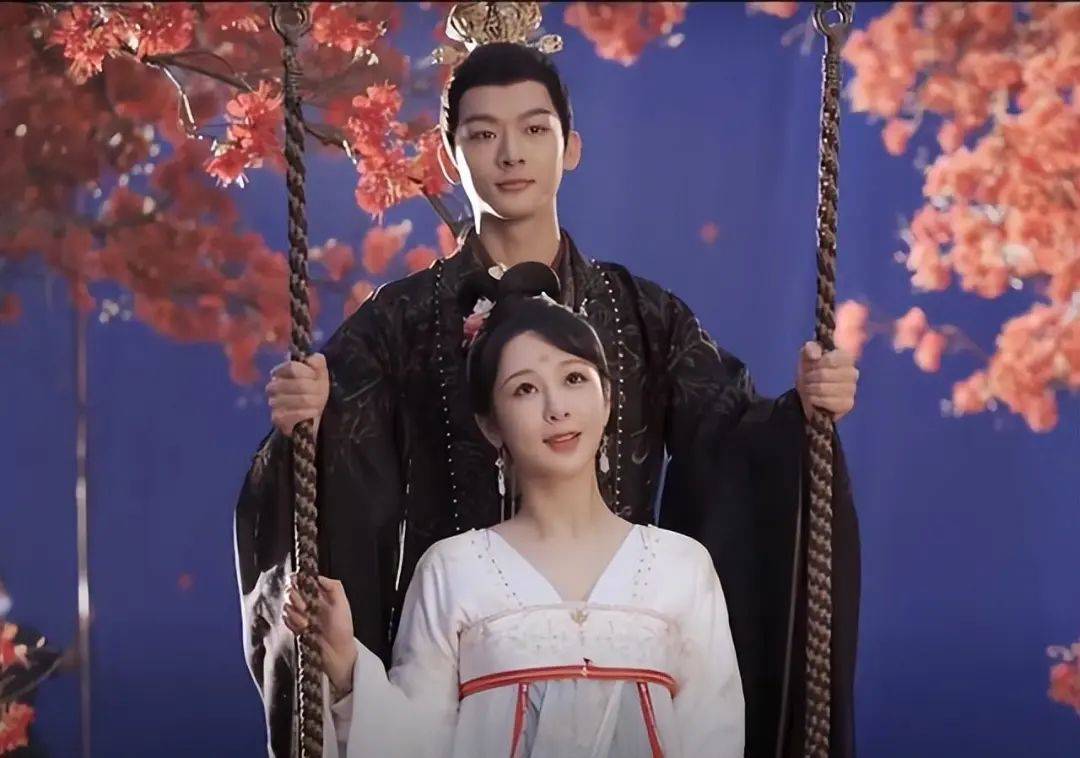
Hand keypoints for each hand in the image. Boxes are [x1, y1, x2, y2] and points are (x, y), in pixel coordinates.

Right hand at [267, 353, 328, 437]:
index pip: (292, 367)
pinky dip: (309, 413)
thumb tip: (311, 359)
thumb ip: (317, 362)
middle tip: (320, 393)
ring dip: (316, 402)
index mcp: (280, 372)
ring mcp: (273, 403)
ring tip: (317, 404)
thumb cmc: (313, 391)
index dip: (308, 372)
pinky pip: (297, 414)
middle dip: (316, 389)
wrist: (310, 416)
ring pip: (302, 399)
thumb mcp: (319, 374)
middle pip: (300, 384)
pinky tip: (313, 412)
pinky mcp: (277, 418)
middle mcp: (273, 386)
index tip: (315, 377)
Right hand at [283, 575, 356, 692]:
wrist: (337, 654)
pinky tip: (302, 629)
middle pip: (290, 591)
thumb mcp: (342, 604)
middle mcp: (308, 603)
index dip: (296, 580)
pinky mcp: (295, 628)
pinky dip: (292, 622)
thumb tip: (318, 577)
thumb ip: (334, 586)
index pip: (302, 581)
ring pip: (286, 606)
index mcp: (320, 595)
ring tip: (307, 624)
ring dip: (294, 613)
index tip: (296, 582)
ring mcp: (300, 616)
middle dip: (294, 597)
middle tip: (304, 607)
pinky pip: (285, 619)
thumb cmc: (342, 629)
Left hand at [796, 341, 858, 421]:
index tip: (811, 366)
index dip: (816, 364)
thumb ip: (810, 348)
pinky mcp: (848, 404)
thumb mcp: (807, 355)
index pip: (830, 359)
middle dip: (810, 377)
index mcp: (845, 357)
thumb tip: (816, 355)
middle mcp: (852, 372)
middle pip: (824, 375)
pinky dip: (815, 400)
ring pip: (823, 389)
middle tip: (807, 379)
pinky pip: (827, 402)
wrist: (808, 392)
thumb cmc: (810, 370)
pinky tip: (814, 398)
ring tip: (810, 388)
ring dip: (810, 389)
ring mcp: (851, 389)